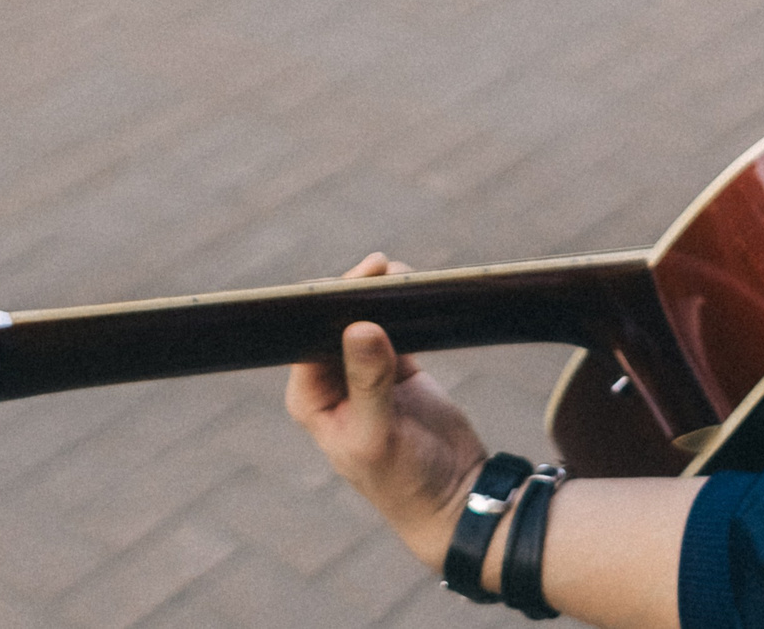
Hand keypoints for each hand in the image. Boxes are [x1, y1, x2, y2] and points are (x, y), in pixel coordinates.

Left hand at [286, 253, 489, 567]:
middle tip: (383, 267)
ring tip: (404, 275)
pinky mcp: (398, 367)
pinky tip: (419, 290)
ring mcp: (366, 372)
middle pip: (335, 322)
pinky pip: (396, 325)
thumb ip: (368, 381)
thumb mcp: (380, 434)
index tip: (355, 277)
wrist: (456, 496)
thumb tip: (358, 326)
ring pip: (366, 319)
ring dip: (382, 296)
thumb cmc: (405, 480)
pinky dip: (405, 308)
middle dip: (356, 292)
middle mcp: (331, 382)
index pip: (308, 338)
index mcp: (311, 398)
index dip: (327, 304)